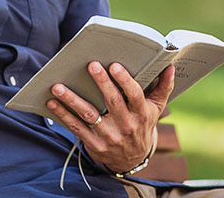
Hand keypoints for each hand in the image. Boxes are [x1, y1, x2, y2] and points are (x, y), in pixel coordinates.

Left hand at [46, 62, 173, 174]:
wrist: (132, 158)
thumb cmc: (142, 124)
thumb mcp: (156, 108)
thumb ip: (163, 87)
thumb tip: (171, 66)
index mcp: (141, 113)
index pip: (134, 95)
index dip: (125, 81)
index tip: (115, 66)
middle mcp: (125, 125)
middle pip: (112, 102)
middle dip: (101, 83)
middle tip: (91, 65)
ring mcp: (108, 135)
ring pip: (89, 115)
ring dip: (72, 100)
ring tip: (58, 86)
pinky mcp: (94, 143)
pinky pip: (75, 127)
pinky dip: (63, 115)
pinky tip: (52, 102)